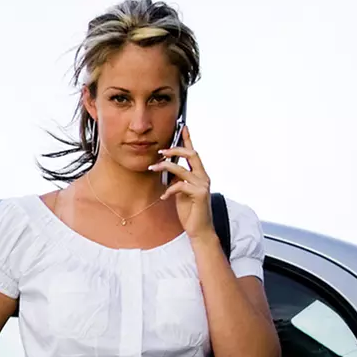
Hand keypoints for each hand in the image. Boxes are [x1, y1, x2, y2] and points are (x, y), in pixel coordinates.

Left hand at [150, 124, 213, 240]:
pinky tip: (164, 196)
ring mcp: (203, 185)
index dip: (188, 139)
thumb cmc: (189, 210)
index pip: (194, 153)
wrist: (199, 229)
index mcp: (199, 174)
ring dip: (165, 167)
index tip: (183, 127)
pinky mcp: (200, 194)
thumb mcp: (180, 192)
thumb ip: (177, 180)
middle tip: (160, 151)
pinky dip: (170, 189)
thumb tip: (167, 170)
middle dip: (175, 150)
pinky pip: (181, 186)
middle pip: (192, 154)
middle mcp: (204, 177)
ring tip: (152, 168)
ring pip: (182, 169)